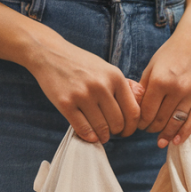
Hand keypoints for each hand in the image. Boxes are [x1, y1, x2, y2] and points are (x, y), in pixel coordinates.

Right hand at [27, 33, 141, 143]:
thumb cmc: (82, 65)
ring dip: (103, 137)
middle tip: (112, 133)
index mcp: (115, 77)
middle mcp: (101, 86)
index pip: (133, 112)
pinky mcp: (66, 103)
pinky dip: (89, 137)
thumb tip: (140, 105)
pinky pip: (83, 129)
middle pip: (118, 123)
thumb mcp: (107, 69)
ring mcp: (82, 95)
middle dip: (117, 133)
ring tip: (101, 136)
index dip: (131, 127)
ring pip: (102, 129)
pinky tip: (90, 136)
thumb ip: (123, 86)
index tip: (126, 131)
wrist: (50, 54)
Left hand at [139, 0, 190, 147]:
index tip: (138, 124)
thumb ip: (144, 88)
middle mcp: (176, 89)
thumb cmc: (171, 53)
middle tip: (148, 130)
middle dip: (151, 128)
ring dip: (166, 134)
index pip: (146, 112)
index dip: (140, 122)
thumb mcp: (152, 66)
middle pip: (160, 120)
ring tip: (160, 140)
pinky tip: (176, 141)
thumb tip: (135, 109)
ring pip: (175, 123)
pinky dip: (184, 133)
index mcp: (160, 80)